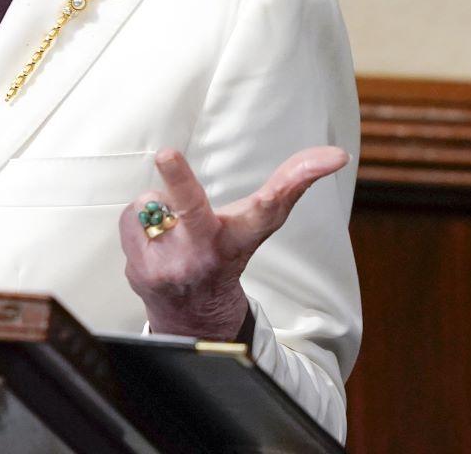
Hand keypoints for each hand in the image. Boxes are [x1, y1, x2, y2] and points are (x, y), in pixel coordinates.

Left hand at [118, 146, 348, 339]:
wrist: (192, 317)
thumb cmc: (227, 253)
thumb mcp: (258, 224)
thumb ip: (289, 184)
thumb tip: (337, 154)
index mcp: (241, 238)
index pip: (266, 209)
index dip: (290, 183)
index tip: (324, 160)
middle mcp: (208, 253)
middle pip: (193, 209)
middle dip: (181, 180)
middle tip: (167, 154)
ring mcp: (172, 265)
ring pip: (153, 201)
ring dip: (159, 207)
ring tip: (173, 230)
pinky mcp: (139, 271)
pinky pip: (133, 217)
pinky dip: (141, 222)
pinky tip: (156, 241)